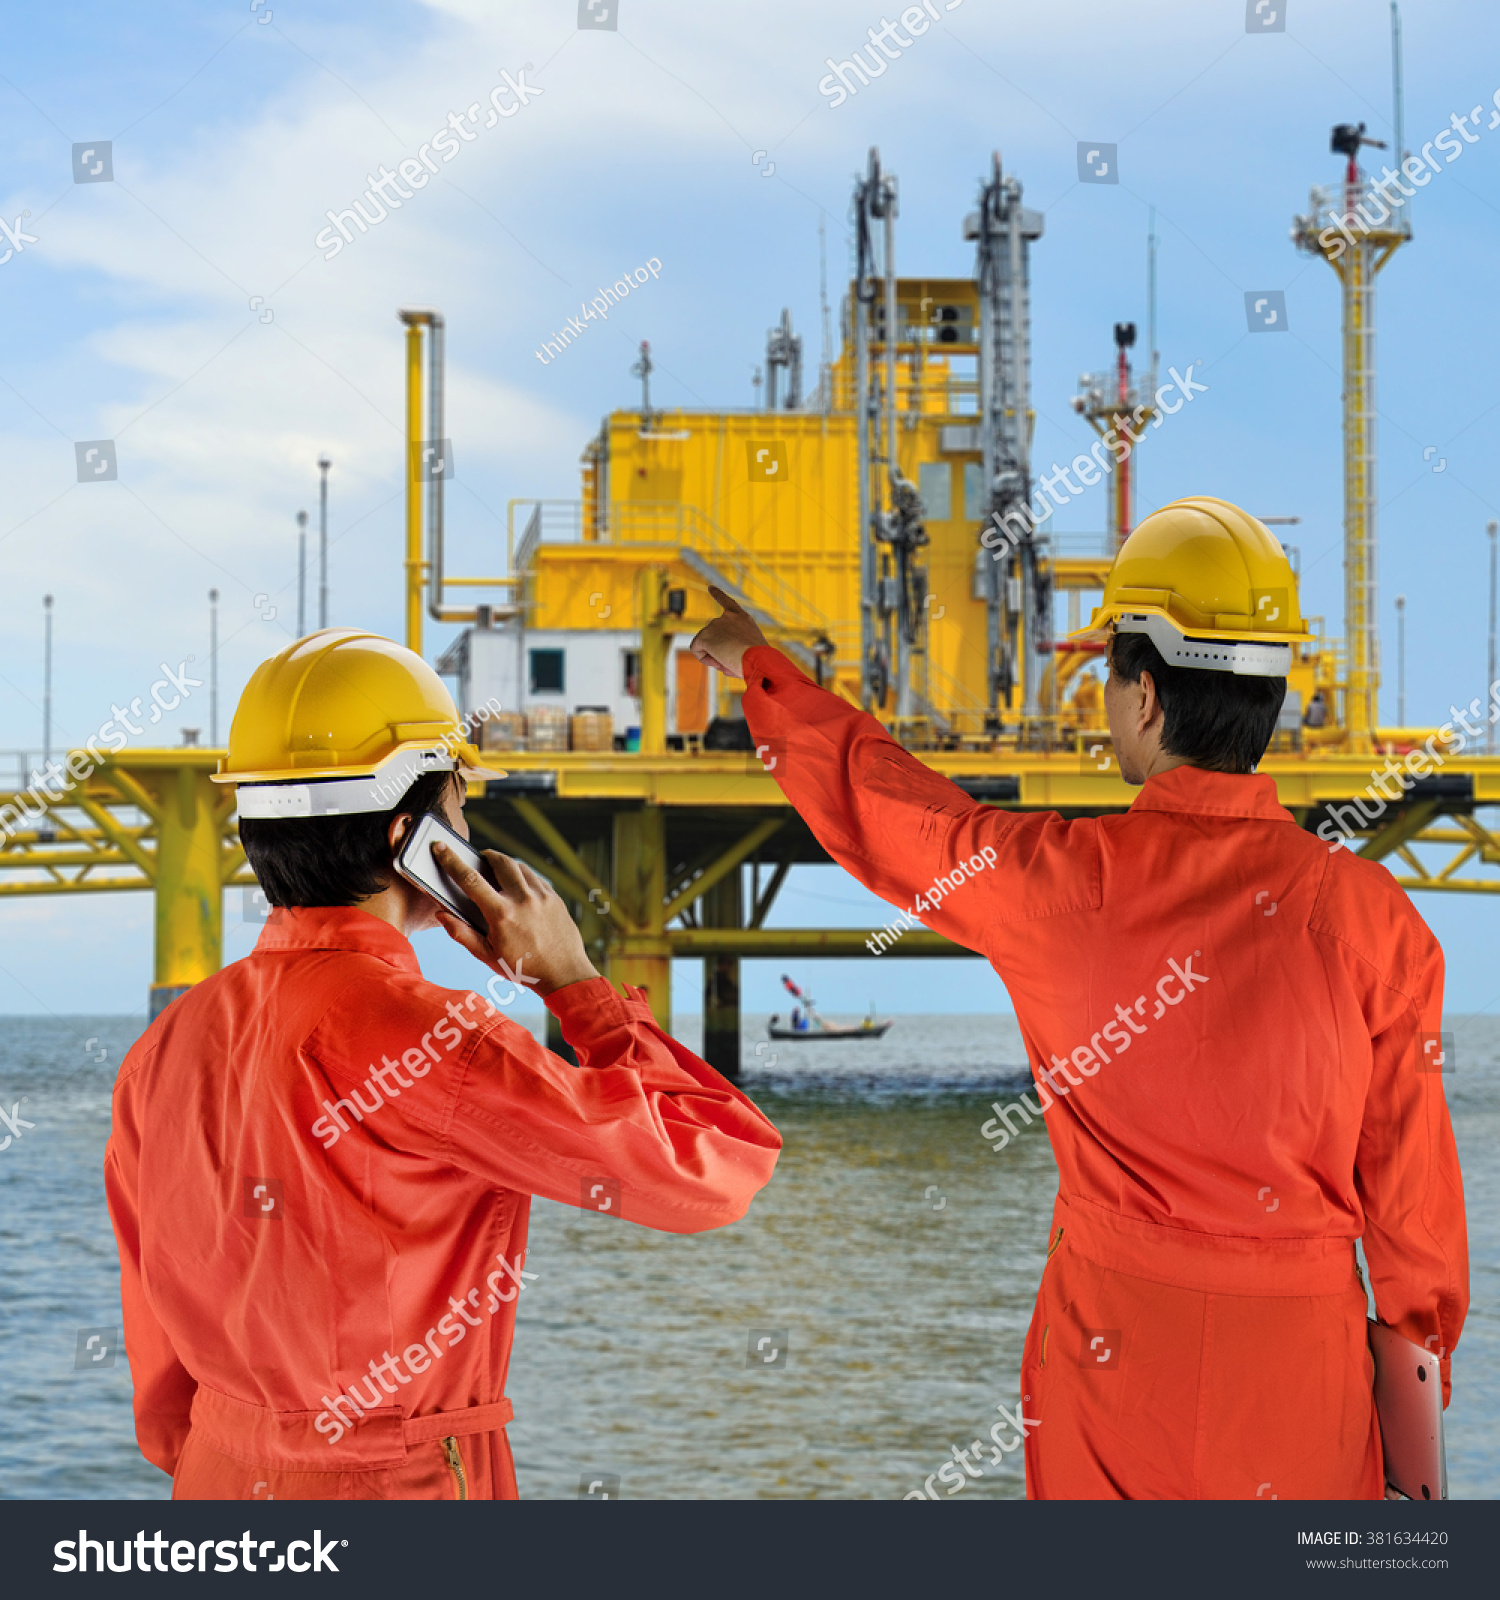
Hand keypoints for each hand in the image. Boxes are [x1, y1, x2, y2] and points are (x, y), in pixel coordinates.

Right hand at [431, 842, 599, 996]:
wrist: (564, 974)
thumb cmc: (523, 968)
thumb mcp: (487, 956)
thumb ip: (461, 934)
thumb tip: (441, 915)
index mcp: (501, 914)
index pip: (470, 879)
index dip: (452, 861)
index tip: (441, 847)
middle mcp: (523, 900)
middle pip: (500, 861)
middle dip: (486, 856)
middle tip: (478, 859)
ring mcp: (542, 896)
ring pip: (520, 866)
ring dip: (505, 864)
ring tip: (497, 871)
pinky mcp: (555, 898)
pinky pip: (535, 877)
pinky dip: (523, 876)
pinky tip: (517, 885)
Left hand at [689, 585, 768, 679]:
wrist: (758, 659)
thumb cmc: (759, 660)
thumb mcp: (751, 650)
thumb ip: (736, 648)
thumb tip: (721, 660)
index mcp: (742, 618)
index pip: (728, 603)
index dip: (718, 595)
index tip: (710, 587)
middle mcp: (728, 617)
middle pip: (714, 635)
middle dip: (719, 649)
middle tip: (734, 660)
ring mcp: (715, 624)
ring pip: (706, 644)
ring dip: (715, 655)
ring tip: (731, 661)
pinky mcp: (705, 635)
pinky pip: (697, 650)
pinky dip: (705, 658)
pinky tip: (719, 661)